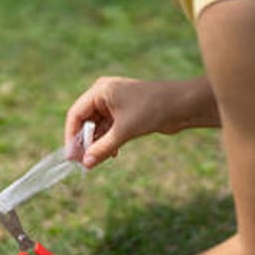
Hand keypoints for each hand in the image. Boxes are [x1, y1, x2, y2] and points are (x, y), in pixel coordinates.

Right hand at [64, 77, 201, 168]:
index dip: (71, 136)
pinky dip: (107, 141)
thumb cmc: (152, 110)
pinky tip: (112, 154)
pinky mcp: (125, 112)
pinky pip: (109, 128)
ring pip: (97, 127)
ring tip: (96, 161)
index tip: (71, 156)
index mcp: (100, 90)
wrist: (183, 105)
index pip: (76, 114)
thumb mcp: (124, 131)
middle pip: (85, 120)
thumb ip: (102, 148)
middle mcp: (105, 94)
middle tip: (82, 162)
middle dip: (84, 142)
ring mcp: (115, 103)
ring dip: (96, 144)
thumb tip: (85, 164)